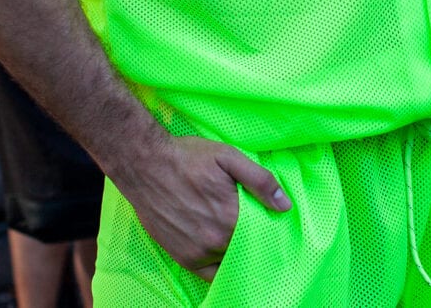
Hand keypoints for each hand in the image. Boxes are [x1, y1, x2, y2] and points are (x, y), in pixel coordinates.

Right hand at [114, 135, 290, 281]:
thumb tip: (285, 206)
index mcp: (232, 216)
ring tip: (230, 232)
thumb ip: (260, 181)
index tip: (266, 217)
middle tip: (246, 222)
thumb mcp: (229, 157)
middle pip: (246, 246)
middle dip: (251, 237)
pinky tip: (222, 252)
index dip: (267, 224)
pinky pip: (210, 273)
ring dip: (234, 249)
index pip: (263, 231)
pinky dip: (219, 265)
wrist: (145, 165)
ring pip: (229, 258)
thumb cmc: (188, 158)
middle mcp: (216, 240)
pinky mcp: (183, 258)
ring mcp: (198, 252)